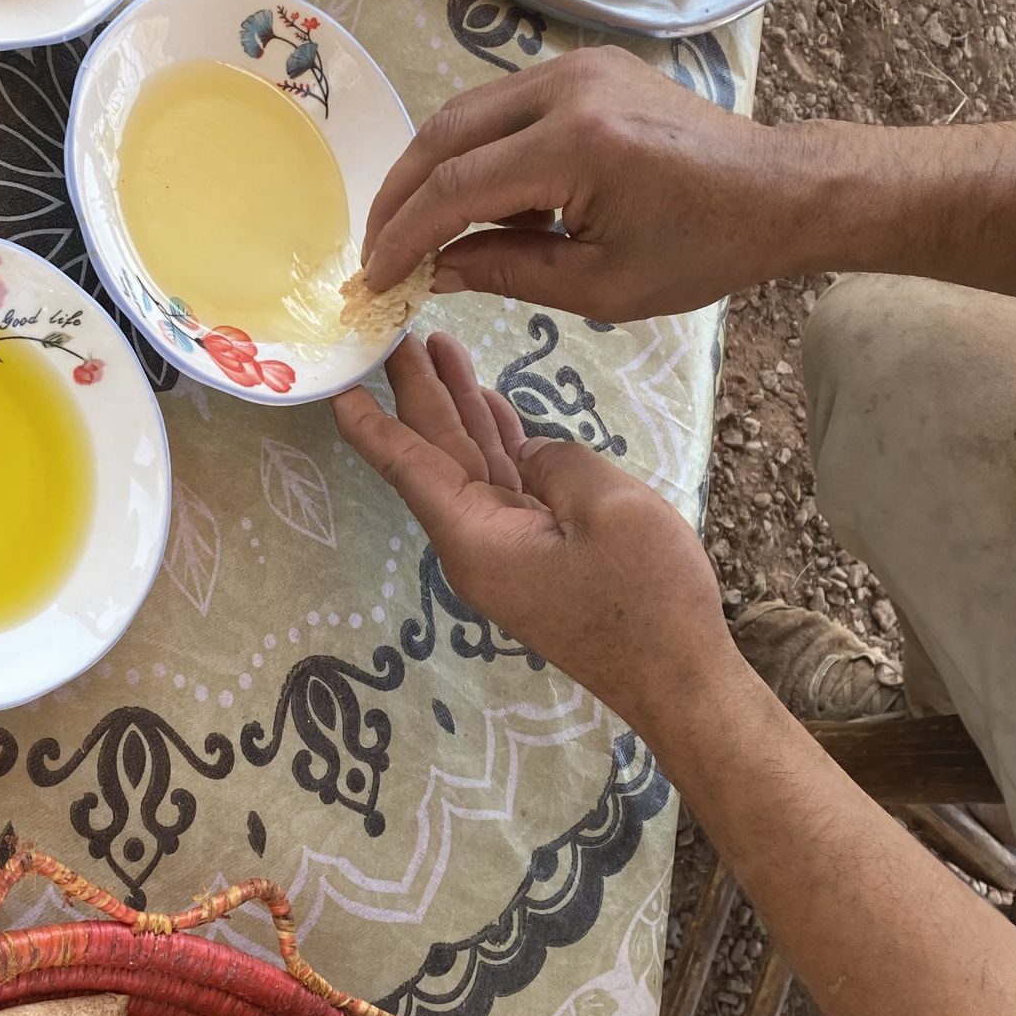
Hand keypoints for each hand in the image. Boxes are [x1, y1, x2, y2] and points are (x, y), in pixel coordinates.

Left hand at [334, 333, 734, 738]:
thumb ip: (558, 462)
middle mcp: (477, 544)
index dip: (370, 422)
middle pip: (435, 456)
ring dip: (458, 408)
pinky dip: (499, 442)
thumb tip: (532, 455)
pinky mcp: (539, 554)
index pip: (406, 466)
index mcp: (475, 537)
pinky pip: (507, 487)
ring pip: (471, 465)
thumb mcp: (607, 508)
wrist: (679, 680)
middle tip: (397, 335)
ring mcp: (508, 550)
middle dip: (417, 394)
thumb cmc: (644, 599)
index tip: (336, 383)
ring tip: (439, 349)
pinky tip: (488, 403)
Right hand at [362, 45, 809, 318]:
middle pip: (445, 134)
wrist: (776, 188)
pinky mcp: (585, 67)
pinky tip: (477, 201)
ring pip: (466, 113)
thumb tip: (434, 271)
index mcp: (577, 147)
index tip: (374, 278)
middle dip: (399, 195)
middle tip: (377, 248)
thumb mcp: (602, 283)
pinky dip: (475, 151)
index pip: (456, 188)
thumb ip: (508, 271)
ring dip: (432, 170)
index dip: (404, 236)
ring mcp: (575, 68)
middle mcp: (566, 89)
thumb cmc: (702, 248)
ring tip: (415, 229)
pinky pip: (503, 105)